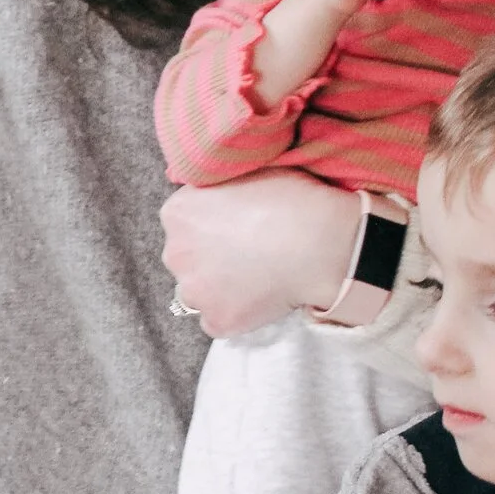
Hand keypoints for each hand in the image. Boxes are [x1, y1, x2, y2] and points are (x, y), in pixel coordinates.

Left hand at [162, 171, 362, 335]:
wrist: (319, 243)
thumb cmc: (290, 200)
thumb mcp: (246, 172)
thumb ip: (220, 185)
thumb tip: (218, 190)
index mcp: (178, 212)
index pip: (184, 221)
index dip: (212, 223)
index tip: (237, 225)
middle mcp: (175, 253)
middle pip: (186, 257)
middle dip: (210, 256)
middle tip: (248, 252)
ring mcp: (194, 291)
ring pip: (198, 292)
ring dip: (218, 287)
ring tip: (257, 277)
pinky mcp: (217, 321)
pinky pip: (218, 320)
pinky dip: (235, 313)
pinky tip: (261, 299)